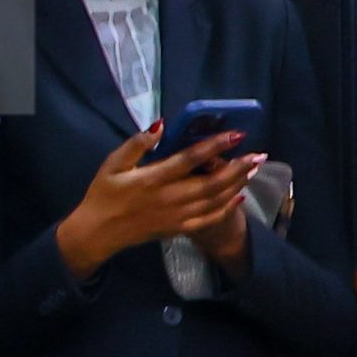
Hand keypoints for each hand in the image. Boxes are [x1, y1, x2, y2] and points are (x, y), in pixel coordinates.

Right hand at [54, 125, 262, 279]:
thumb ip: (136, 144)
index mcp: (153, 179)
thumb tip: (160, 125)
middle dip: (238, 167)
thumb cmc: (103, 194)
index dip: (215, 145)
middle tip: (258, 154)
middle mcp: (170, 197)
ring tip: (252, 169)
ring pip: (216, 199)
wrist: (98, 232)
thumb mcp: (111, 164)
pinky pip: (209, 218)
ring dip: (238, 184)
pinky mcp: (179, 227)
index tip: (237, 134)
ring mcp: (177, 215)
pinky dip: (227, 207)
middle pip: (212, 181)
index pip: (190, 158)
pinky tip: (239, 196)